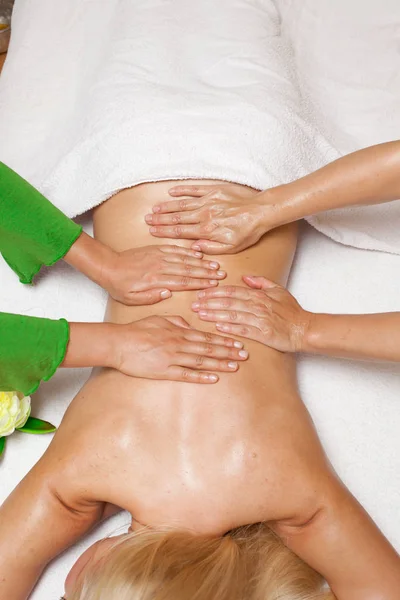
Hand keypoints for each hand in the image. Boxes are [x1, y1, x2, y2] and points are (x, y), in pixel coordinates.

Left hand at [101, 245, 226, 304]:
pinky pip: (175, 249)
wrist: (108, 266)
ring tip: (215, 265)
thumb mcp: (132, 299)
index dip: (200, 283)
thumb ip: (151, 297)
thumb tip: (168, 293)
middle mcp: (159, 266)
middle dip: (206, 273)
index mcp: (155, 280)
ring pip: (184, 259)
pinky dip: (188, 251)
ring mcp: (158, 256)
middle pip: (188, 269)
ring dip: (201, 262)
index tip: (212, 284)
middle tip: (221, 275)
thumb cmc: (120, 286)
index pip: (183, 282)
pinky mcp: (156, 249)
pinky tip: (198, 254)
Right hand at [114, 315, 248, 382]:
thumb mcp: (159, 319)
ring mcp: (172, 358)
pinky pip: (186, 374)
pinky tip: (214, 378)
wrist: (119, 343)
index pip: (206, 336)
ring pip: (201, 360)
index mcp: (178, 331)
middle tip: (245, 354)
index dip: (223, 340)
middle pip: (208, 348)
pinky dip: (201, 376)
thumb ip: (177, 322)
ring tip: (235, 365)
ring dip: (219, 363)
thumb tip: (191, 325)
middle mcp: (179, 344)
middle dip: (228, 351)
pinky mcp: (164, 371)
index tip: (237, 342)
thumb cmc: (137, 330)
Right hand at [145, 184, 273, 253]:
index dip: (164, 232)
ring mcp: (208, 201)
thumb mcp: (232, 248)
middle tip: (147, 220)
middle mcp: (204, 215)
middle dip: (160, 219)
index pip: (180, 231)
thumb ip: (211, 248)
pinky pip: (194, 189)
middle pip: (177, 217)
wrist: (261, 211)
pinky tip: (171, 191)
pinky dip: (182, 190)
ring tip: (154, 209)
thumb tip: (194, 248)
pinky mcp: (214, 190)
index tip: (152, 232)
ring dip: (167, 206)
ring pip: (182, 204)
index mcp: (207, 230)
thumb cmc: (248, 231)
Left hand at [191, 275, 311, 352]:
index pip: (232, 291)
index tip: (201, 294)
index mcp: (259, 295)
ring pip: (232, 315)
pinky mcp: (263, 334)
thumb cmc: (292, 311)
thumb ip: (260, 282)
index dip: (215, 292)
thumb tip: (244, 277)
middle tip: (194, 304)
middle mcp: (258, 306)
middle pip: (228, 302)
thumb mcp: (278, 290)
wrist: (304, 329)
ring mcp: (260, 320)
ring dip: (214, 314)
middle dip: (209, 302)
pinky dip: (230, 328)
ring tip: (200, 314)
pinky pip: (243, 330)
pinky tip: (217, 327)